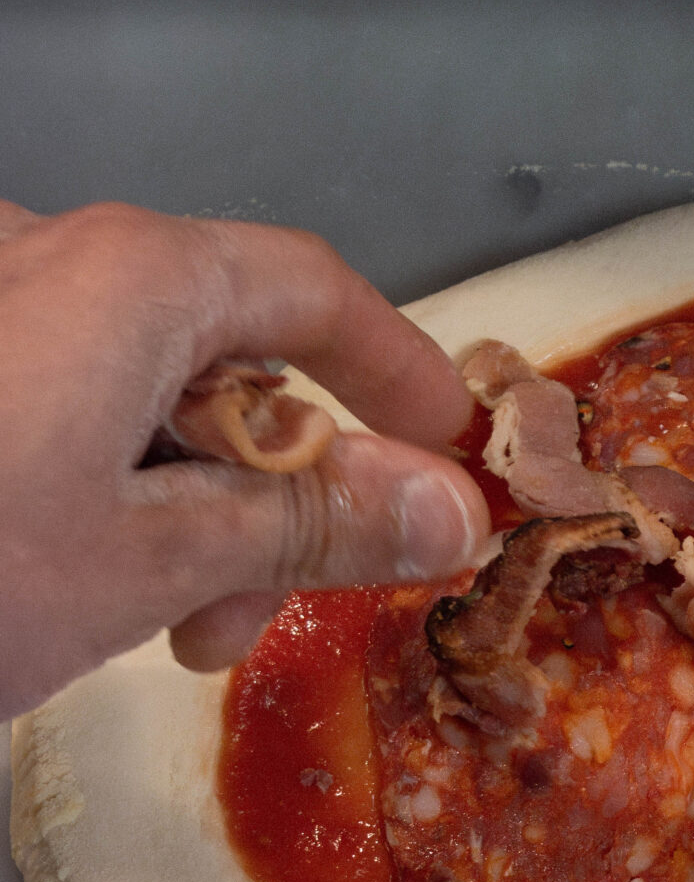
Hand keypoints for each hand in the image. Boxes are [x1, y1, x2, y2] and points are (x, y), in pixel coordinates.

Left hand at [0, 201, 488, 716]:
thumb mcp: (154, 560)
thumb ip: (312, 523)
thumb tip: (454, 509)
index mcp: (131, 273)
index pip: (315, 290)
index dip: (398, 374)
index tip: (451, 456)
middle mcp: (51, 253)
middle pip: (223, 351)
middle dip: (270, 488)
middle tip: (266, 610)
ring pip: (136, 389)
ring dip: (183, 506)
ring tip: (165, 629)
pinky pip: (59, 398)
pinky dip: (101, 483)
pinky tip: (82, 582)